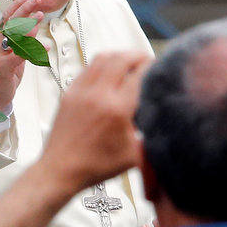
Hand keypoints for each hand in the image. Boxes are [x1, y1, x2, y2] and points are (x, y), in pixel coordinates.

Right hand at [0, 0, 44, 109]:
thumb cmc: (6, 70)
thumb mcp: (14, 51)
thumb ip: (21, 38)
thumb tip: (33, 23)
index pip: (7, 16)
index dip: (17, 4)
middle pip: (10, 21)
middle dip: (23, 8)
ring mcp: (0, 54)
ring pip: (15, 36)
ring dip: (29, 25)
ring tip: (40, 16)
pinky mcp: (5, 66)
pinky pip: (21, 56)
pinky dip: (34, 50)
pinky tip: (46, 47)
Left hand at [41, 52, 151, 188]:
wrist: (60, 170)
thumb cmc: (95, 165)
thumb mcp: (133, 156)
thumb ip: (151, 137)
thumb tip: (165, 122)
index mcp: (117, 110)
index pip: (139, 75)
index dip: (152, 67)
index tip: (160, 68)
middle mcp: (98, 95)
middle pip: (121, 59)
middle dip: (137, 56)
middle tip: (147, 60)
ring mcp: (81, 91)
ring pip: (103, 58)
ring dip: (119, 55)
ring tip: (129, 61)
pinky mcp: (70, 93)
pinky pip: (88, 68)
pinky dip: (102, 63)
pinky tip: (109, 70)